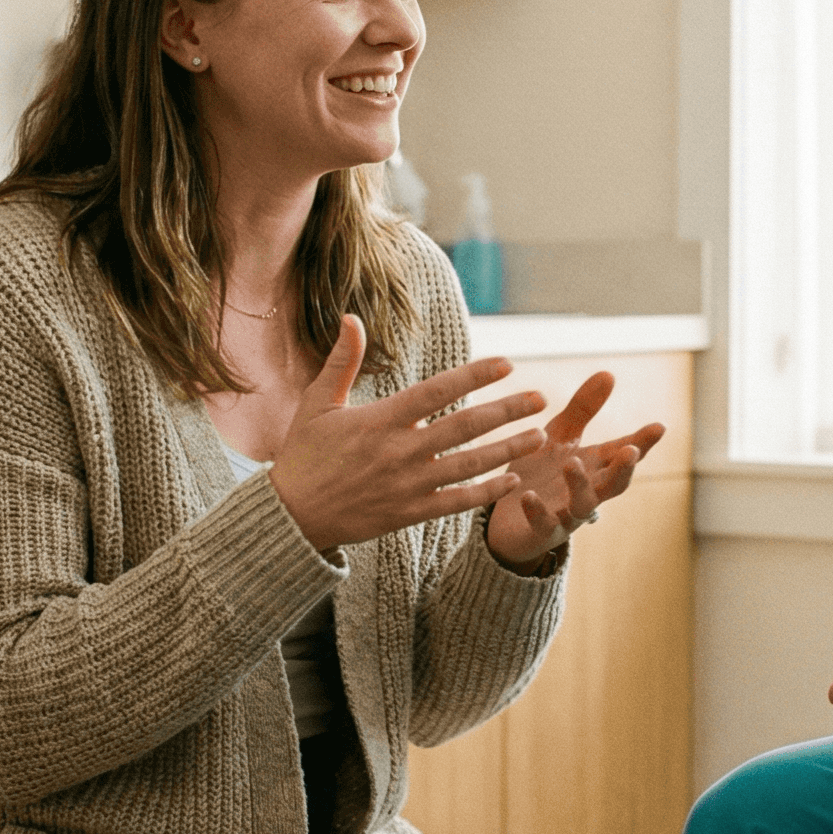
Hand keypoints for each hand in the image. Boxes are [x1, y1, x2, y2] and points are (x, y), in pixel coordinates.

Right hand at [268, 316, 550, 554]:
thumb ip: (341, 361)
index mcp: (380, 420)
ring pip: (469, 465)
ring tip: (541, 436)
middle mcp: (399, 451)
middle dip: (506, 411)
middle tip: (541, 398)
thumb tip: (351, 317)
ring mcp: (408, 485)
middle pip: (464, 427)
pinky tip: (513, 480)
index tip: (506, 364)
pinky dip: (486, 492)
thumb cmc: (304, 455)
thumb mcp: (317, 403)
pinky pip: (456, 503)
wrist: (292, 516)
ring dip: (508, 450)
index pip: (436, 391)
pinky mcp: (410, 514)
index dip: (474, 376)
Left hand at [485, 370, 668, 572]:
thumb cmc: (541, 472)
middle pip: (614, 484)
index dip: (642, 442)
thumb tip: (609, 373)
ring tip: (572, 463)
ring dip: (580, 485)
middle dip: (623, 468)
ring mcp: (566, 514)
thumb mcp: (560, 435)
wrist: (506, 517)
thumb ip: (583, 409)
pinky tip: (527, 495)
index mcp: (594, 466)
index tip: (659, 427)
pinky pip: (542, 524)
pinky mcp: (539, 532)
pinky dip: (537, 511)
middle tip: (631, 450)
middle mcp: (587, 491)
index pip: (622, 453)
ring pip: (583, 505)